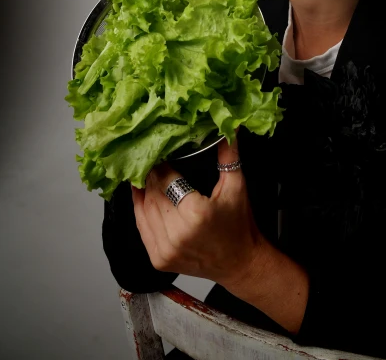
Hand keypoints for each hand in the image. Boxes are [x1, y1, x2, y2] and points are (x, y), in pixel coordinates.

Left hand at [131, 131, 265, 290]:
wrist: (240, 263)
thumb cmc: (240, 224)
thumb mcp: (236, 185)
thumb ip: (229, 154)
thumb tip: (229, 125)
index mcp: (196, 213)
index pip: (165, 180)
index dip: (161, 164)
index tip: (160, 151)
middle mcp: (177, 234)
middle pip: (151, 193)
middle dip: (151, 175)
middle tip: (152, 159)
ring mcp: (165, 249)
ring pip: (143, 209)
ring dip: (144, 191)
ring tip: (146, 174)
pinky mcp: (158, 259)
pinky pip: (142, 227)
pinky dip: (141, 210)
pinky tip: (144, 195)